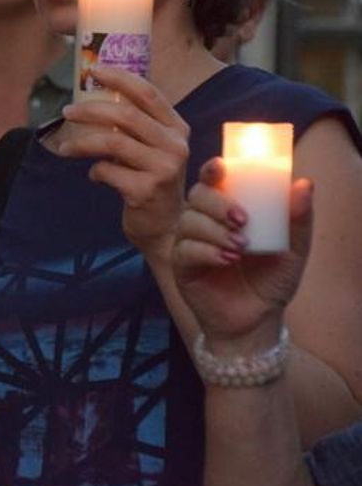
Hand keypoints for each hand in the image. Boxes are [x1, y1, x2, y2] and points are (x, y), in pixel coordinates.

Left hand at [57, 66, 189, 251]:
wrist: (167, 228)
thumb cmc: (153, 182)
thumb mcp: (153, 149)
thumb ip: (135, 127)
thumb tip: (94, 97)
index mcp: (177, 128)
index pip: (148, 93)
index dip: (120, 78)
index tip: (93, 70)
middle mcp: (175, 145)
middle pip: (125, 115)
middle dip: (90, 109)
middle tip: (67, 110)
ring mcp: (164, 168)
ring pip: (112, 141)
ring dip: (81, 142)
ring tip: (65, 148)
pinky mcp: (146, 190)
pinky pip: (107, 170)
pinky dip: (95, 171)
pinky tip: (95, 176)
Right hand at [174, 157, 311, 348]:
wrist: (257, 319)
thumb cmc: (271, 280)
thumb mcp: (293, 249)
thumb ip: (298, 219)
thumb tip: (304, 183)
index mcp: (226, 210)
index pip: (213, 180)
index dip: (212, 169)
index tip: (221, 167)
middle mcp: (203, 221)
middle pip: (197, 196)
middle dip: (218, 203)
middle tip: (243, 219)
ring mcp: (189, 242)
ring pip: (189, 221)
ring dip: (215, 230)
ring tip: (240, 247)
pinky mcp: (181, 265)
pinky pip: (185, 249)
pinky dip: (206, 251)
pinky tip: (226, 260)